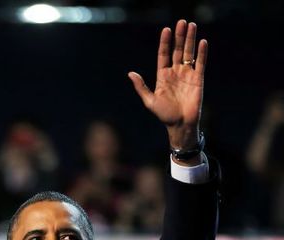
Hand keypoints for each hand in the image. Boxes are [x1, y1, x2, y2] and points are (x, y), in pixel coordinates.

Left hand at [128, 20, 207, 149]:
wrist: (180, 125)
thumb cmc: (164, 115)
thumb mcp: (149, 101)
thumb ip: (141, 86)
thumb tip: (130, 73)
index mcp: (162, 76)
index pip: (163, 54)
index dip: (165, 42)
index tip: (166, 30)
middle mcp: (175, 72)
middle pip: (177, 50)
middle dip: (179, 36)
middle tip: (181, 22)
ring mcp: (187, 75)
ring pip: (189, 53)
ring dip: (190, 40)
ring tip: (191, 26)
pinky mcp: (198, 79)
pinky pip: (200, 63)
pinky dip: (201, 53)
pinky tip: (202, 42)